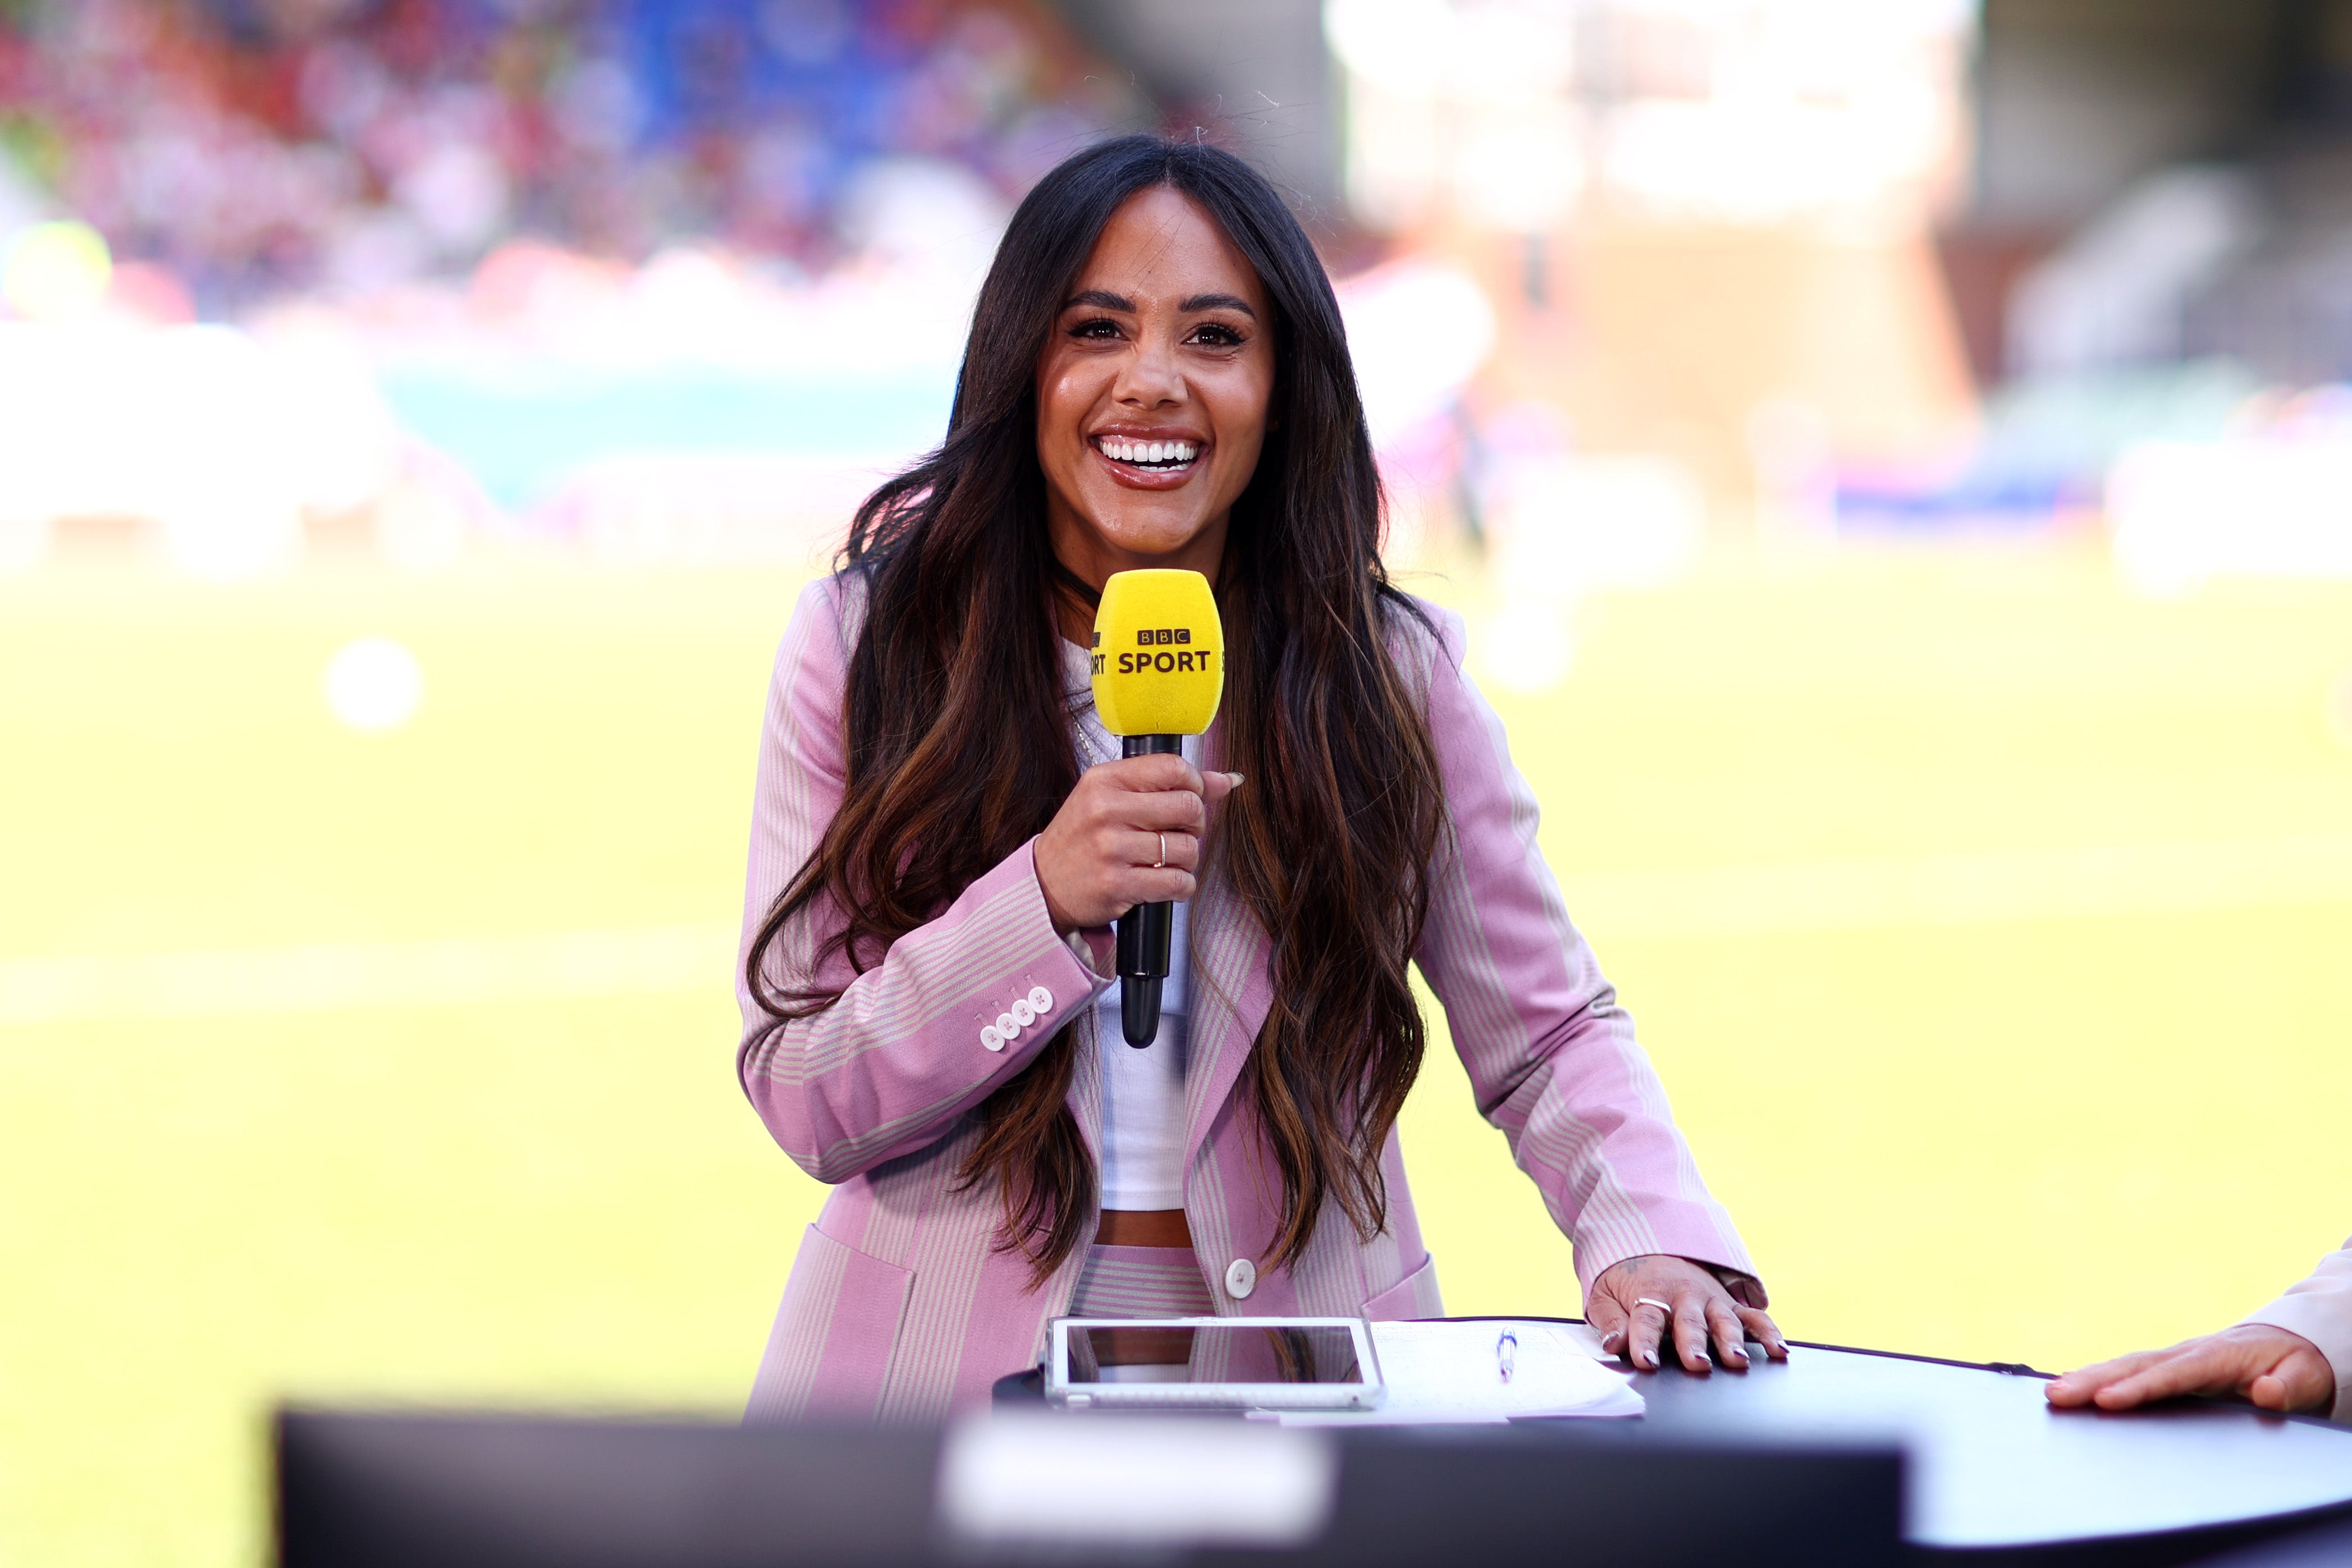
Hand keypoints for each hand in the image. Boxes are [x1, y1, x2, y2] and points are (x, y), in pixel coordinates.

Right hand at [1034, 755, 1240, 932]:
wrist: (1044, 884)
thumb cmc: (1082, 838)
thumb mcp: (1112, 798)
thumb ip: (1167, 785)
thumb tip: (1228, 780)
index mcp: (1105, 780)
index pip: (1173, 768)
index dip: (1195, 784)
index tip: (1189, 799)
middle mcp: (1106, 809)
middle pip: (1188, 806)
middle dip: (1195, 824)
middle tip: (1180, 834)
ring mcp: (1111, 848)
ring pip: (1187, 848)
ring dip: (1188, 860)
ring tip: (1168, 862)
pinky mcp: (1118, 884)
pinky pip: (1178, 882)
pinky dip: (1182, 886)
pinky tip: (1167, 884)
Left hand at [1588, 1254, 1786, 1373]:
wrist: (1652, 1245)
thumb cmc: (1626, 1278)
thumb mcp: (1605, 1293)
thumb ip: (1611, 1321)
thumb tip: (1613, 1344)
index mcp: (1649, 1294)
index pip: (1646, 1319)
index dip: (1644, 1341)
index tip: (1646, 1362)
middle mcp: (1684, 1297)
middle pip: (1689, 1322)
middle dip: (1694, 1343)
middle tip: (1698, 1364)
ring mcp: (1710, 1300)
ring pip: (1724, 1320)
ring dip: (1731, 1340)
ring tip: (1738, 1360)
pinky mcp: (1729, 1304)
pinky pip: (1753, 1317)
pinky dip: (1768, 1331)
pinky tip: (1780, 1350)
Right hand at [2045, 1325, 2334, 1414]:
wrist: (2288, 1342)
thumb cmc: (2296, 1364)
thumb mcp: (2304, 1377)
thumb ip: (2286, 1388)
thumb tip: (2263, 1392)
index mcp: (2217, 1357)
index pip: (2172, 1375)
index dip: (2138, 1388)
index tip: (2107, 1401)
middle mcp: (2187, 1353)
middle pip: (2133, 1365)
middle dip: (2093, 1380)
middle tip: (2057, 1395)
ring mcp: (2173, 1358)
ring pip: (2123, 1365)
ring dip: (2086, 1377)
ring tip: (2053, 1393)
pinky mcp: (2165, 1366)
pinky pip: (2126, 1369)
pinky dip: (2096, 1375)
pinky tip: (2071, 1384)